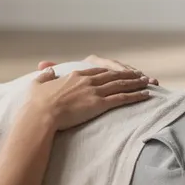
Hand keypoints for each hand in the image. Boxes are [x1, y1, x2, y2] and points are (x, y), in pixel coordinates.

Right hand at [26, 67, 153, 130]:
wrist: (41, 115)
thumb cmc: (37, 103)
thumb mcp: (38, 85)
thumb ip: (44, 76)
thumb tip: (47, 69)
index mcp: (75, 76)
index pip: (96, 71)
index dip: (109, 71)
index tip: (117, 71)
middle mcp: (87, 81)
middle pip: (112, 75)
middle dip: (127, 75)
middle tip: (139, 74)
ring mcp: (94, 92)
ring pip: (120, 85)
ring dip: (135, 83)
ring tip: (147, 82)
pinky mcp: (99, 104)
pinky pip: (122, 98)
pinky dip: (135, 96)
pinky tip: (145, 95)